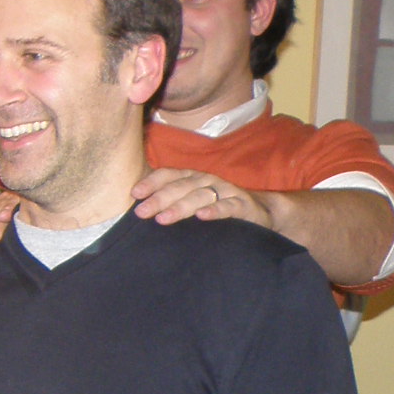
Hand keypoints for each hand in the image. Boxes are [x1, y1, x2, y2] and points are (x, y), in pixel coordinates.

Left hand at [133, 167, 266, 228]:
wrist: (258, 211)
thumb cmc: (215, 207)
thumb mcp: (191, 201)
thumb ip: (169, 202)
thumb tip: (137, 210)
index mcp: (191, 178)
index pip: (169, 175)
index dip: (151, 182)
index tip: (134, 194)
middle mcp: (207, 181)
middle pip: (180, 187)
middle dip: (159, 199)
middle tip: (141, 212)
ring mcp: (226, 191)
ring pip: (200, 196)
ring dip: (181, 207)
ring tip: (163, 219)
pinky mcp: (242, 205)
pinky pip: (228, 206)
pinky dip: (215, 211)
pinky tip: (201, 216)